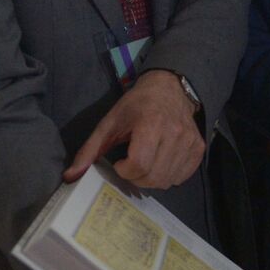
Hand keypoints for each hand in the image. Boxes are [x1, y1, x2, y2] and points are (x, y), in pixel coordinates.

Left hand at [64, 70, 203, 188]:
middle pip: (154, 176)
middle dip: (136, 178)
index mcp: (151, 124)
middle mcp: (174, 133)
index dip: (125, 171)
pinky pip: (182, 176)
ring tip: (145, 164)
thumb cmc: (137, 105)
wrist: (170, 88)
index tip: (119, 163)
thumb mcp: (110, 122)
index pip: (139, 164)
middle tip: (131, 167)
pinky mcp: (198, 148)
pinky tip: (161, 164)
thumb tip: (71, 176)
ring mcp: (189, 141)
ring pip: (168, 181)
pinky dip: (169, 176)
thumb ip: (90, 149)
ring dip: (152, 179)